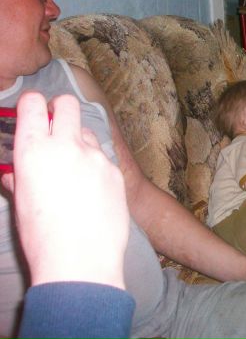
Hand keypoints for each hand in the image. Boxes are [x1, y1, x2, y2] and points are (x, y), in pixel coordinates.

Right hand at [1, 92, 128, 288]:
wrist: (81, 259)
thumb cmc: (42, 236)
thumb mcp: (20, 204)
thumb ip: (18, 179)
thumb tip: (12, 172)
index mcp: (34, 150)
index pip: (33, 104)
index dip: (32, 104)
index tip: (33, 109)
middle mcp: (66, 145)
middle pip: (68, 104)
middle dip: (60, 109)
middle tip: (57, 126)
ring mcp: (95, 156)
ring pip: (88, 131)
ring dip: (79, 140)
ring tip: (74, 167)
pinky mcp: (115, 170)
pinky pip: (103, 158)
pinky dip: (95, 165)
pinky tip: (92, 189)